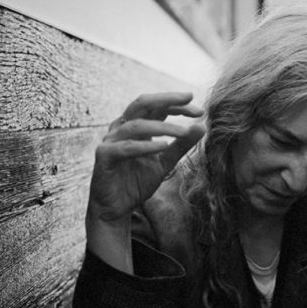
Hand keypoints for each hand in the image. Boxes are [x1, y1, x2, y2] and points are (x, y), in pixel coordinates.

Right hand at [88, 92, 204, 223]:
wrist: (116, 208)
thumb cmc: (137, 182)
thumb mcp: (165, 162)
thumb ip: (181, 145)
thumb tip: (202, 126)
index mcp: (136, 126)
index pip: (157, 108)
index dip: (177, 105)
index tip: (199, 111)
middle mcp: (122, 128)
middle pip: (143, 104)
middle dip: (167, 100)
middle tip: (189, 99)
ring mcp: (111, 141)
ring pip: (137, 125)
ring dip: (163, 127)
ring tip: (184, 132)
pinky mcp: (104, 156)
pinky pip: (126, 147)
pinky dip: (146, 146)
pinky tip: (164, 146)